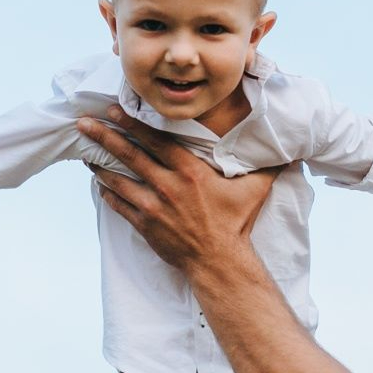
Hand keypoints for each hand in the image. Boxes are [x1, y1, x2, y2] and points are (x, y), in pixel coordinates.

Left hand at [75, 109, 278, 269]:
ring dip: (100, 164)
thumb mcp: (254, 190)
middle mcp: (168, 186)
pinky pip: (120, 206)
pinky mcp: (146, 226)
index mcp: (190, 172)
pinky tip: (99, 184)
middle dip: (105, 136)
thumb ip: (266, 167)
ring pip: (119, 180)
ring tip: (84, 151)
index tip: (114, 109)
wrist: (220, 263)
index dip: (133, 123)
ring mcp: (154, 207)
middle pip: (130, 155)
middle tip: (85, 123)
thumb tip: (287, 150)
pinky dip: (109, 194)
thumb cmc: (236, 224)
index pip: (156, 141)